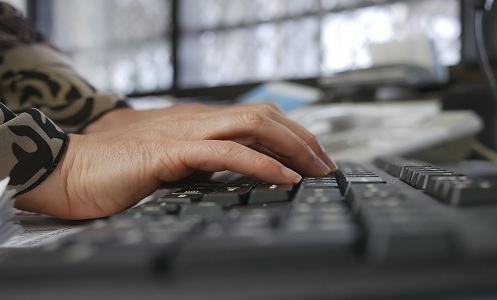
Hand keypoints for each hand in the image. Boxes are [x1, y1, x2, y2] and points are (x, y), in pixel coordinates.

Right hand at [16, 107, 335, 219]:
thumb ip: (199, 163)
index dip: (289, 134)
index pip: (255, 118)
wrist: (67, 168)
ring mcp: (185, 133)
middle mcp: (196, 120)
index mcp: (197, 122)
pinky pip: (226, 153)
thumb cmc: (113, 169)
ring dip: (291, 146)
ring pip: (252, 125)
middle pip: (263, 116)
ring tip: (316, 168)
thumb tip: (230, 173)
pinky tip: (283, 176)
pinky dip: (260, 163)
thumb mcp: (169, 163)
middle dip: (301, 138)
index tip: (311, 157)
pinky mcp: (171, 152)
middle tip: (325, 163)